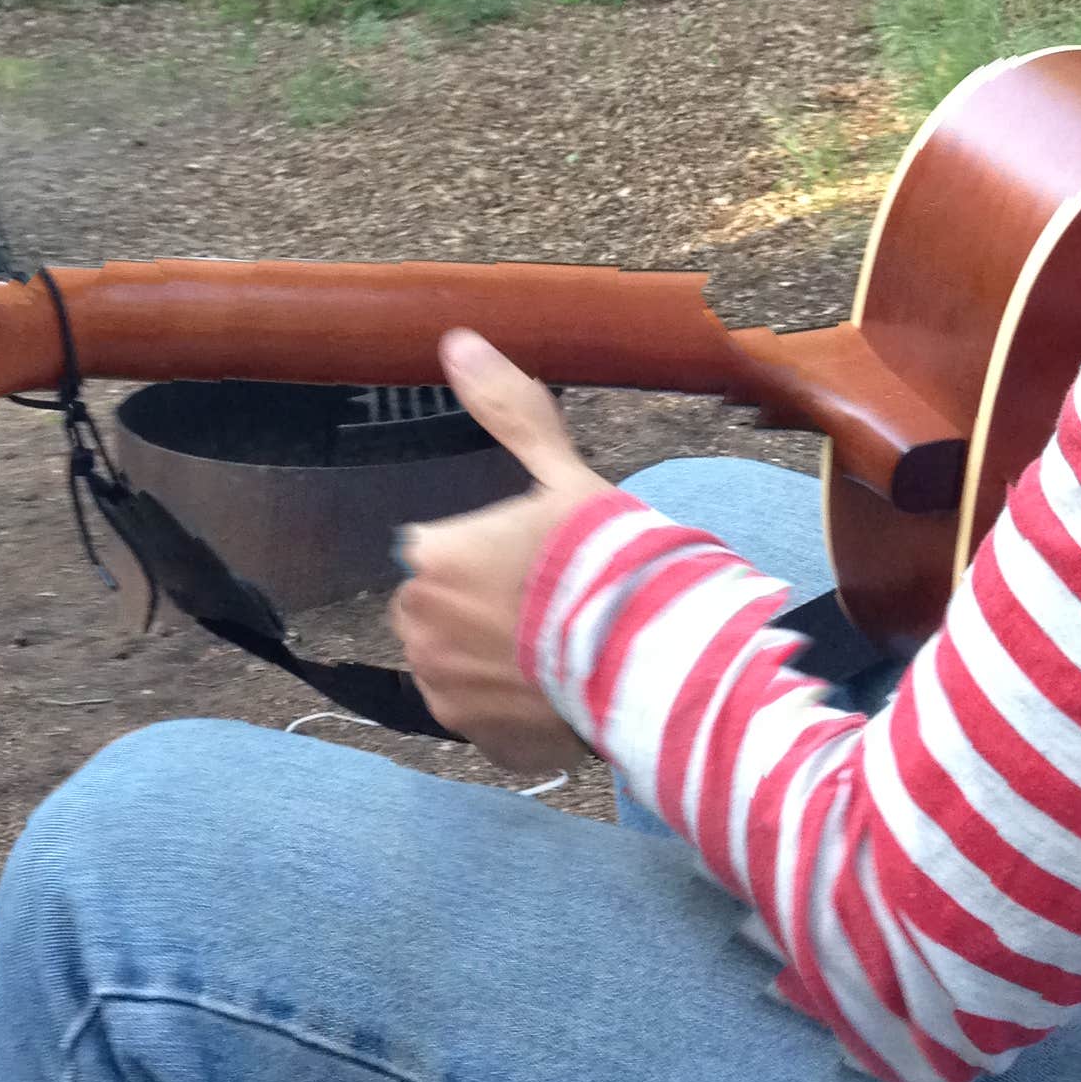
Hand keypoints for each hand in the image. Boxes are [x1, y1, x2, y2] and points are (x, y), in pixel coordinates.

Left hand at [388, 332, 610, 772]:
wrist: (660, 665)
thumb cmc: (612, 564)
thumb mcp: (566, 477)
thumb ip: (508, 411)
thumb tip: (457, 340)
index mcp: (432, 556)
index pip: (437, 549)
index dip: (488, 553)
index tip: (537, 562)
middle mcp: (420, 626)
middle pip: (439, 606)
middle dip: (480, 605)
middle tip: (549, 605)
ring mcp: (445, 690)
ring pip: (453, 660)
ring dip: (488, 654)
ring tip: (556, 647)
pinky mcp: (476, 740)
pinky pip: (479, 714)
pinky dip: (506, 704)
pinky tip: (555, 686)